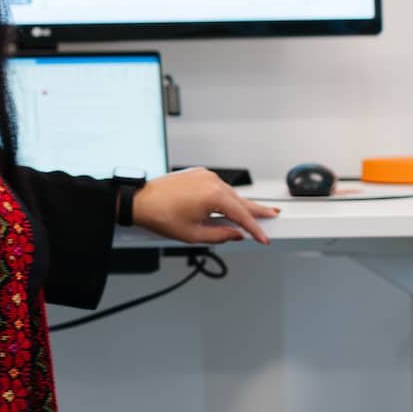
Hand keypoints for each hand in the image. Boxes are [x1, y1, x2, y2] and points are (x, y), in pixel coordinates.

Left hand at [130, 168, 279, 244]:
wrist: (139, 201)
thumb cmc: (160, 215)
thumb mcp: (194, 235)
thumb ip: (220, 236)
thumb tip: (235, 235)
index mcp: (214, 195)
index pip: (242, 216)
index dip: (255, 229)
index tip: (264, 238)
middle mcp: (212, 181)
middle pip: (241, 200)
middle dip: (258, 210)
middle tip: (274, 215)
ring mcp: (204, 175)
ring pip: (230, 193)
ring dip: (241, 204)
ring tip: (255, 213)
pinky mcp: (197, 174)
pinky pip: (217, 187)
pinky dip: (225, 197)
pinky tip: (230, 205)